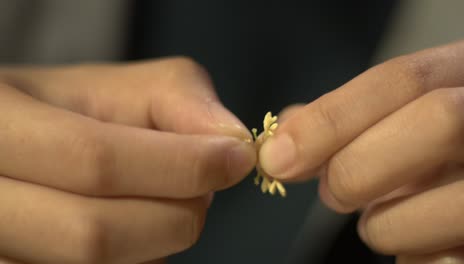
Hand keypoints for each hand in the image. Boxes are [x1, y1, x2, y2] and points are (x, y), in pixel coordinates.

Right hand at [0, 57, 255, 263]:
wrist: (18, 146)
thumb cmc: (69, 112)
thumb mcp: (117, 86)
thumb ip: (178, 98)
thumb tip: (233, 143)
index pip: (94, 161)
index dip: (179, 166)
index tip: (236, 159)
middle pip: (93, 236)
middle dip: (174, 216)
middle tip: (205, 188)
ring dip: (157, 240)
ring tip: (162, 200)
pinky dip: (138, 259)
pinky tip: (134, 226)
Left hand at [259, 40, 463, 261]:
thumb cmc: (437, 148)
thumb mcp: (400, 118)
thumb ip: (347, 119)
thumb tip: (287, 130)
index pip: (403, 80)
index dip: (331, 118)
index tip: (278, 156)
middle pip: (439, 120)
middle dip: (360, 166)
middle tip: (332, 195)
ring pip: (452, 200)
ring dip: (386, 224)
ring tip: (383, 220)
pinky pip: (452, 259)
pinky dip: (415, 257)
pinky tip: (419, 242)